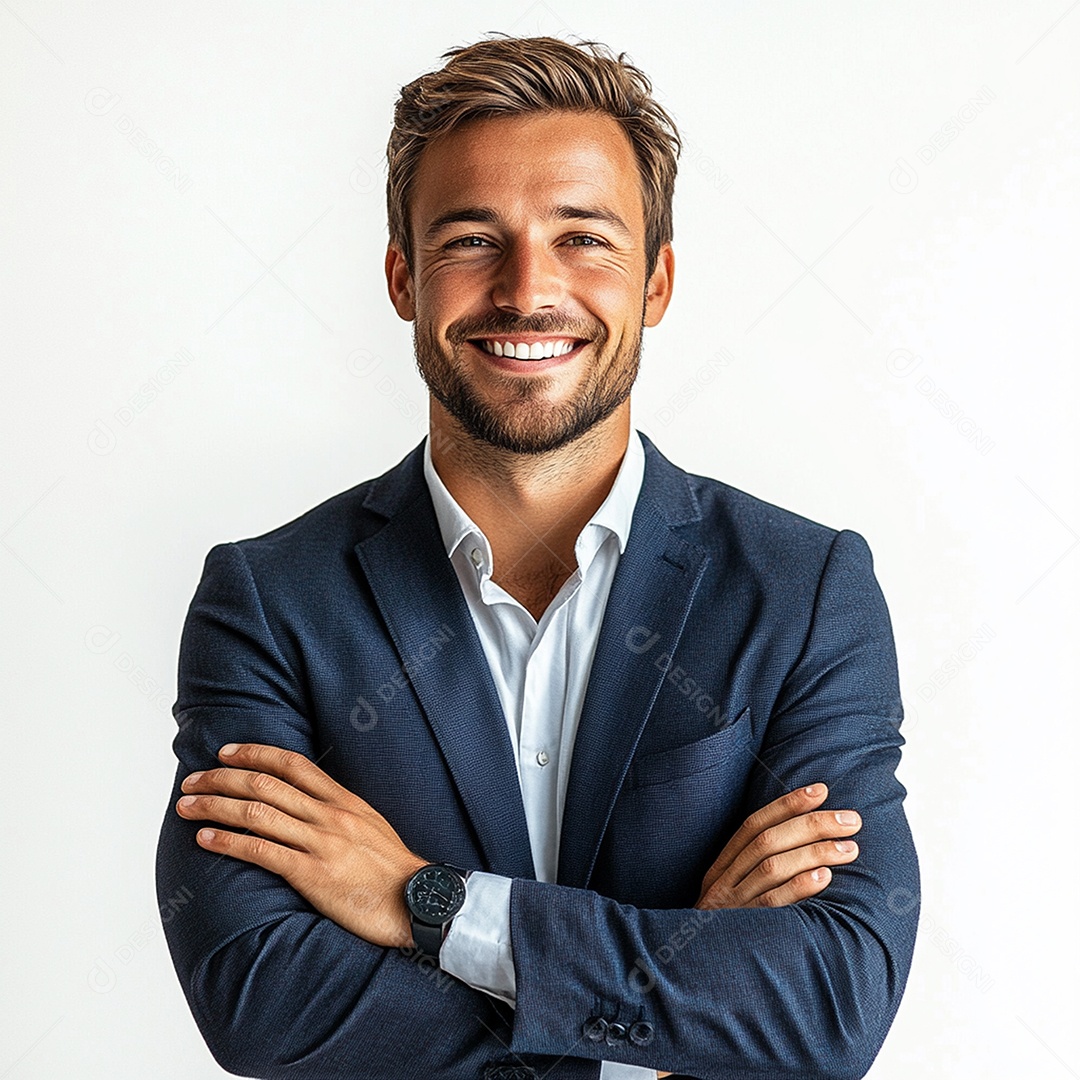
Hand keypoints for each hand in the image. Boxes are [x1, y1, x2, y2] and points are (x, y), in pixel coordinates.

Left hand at [175, 743, 426, 946]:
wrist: (417, 902)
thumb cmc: (393, 871)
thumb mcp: (371, 827)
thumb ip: (340, 813)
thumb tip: (309, 804)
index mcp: (344, 801)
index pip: (293, 764)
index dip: (256, 753)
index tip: (226, 752)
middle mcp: (330, 815)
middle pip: (266, 784)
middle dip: (222, 778)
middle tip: (192, 780)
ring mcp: (321, 843)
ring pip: (257, 813)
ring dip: (215, 807)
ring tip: (187, 806)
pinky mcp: (313, 874)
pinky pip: (261, 851)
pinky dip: (229, 842)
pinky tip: (206, 839)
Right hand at [654, 787, 862, 1076]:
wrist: (688, 984)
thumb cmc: (725, 940)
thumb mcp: (731, 903)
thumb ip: (755, 877)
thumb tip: (804, 848)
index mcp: (719, 870)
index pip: (753, 825)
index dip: (787, 804)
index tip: (821, 789)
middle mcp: (722, 884)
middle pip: (766, 841)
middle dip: (811, 823)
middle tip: (851, 818)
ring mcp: (731, 908)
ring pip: (771, 866)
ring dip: (813, 851)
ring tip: (849, 847)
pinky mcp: (742, 934)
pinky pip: (771, 905)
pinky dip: (798, 887)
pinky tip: (824, 878)